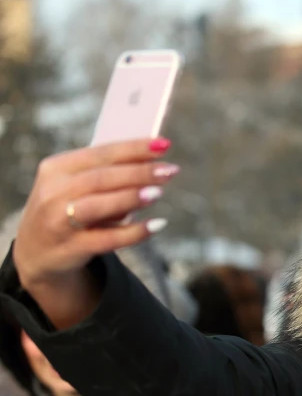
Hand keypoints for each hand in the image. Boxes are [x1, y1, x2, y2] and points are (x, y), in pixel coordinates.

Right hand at [12, 138, 178, 327]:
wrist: (37, 251)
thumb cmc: (69, 208)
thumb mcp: (77, 186)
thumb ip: (108, 174)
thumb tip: (152, 161)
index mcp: (56, 168)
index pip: (100, 153)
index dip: (133, 148)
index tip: (164, 144)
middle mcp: (53, 193)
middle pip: (101, 178)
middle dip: (139, 172)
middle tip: (170, 170)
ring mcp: (59, 222)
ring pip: (98, 206)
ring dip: (130, 197)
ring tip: (158, 192)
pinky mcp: (71, 248)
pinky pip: (107, 239)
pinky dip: (134, 232)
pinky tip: (156, 225)